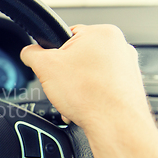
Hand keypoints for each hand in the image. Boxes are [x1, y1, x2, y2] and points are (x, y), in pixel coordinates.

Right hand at [20, 24, 157, 157]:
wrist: (114, 124)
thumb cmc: (89, 94)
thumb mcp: (45, 67)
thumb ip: (31, 53)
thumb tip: (28, 52)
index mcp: (102, 32)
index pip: (67, 35)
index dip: (54, 54)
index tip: (52, 67)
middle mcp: (120, 46)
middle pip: (78, 55)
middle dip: (66, 72)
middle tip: (63, 85)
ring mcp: (127, 66)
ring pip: (90, 72)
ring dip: (77, 85)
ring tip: (75, 97)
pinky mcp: (129, 85)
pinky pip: (102, 85)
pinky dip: (91, 94)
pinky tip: (85, 104)